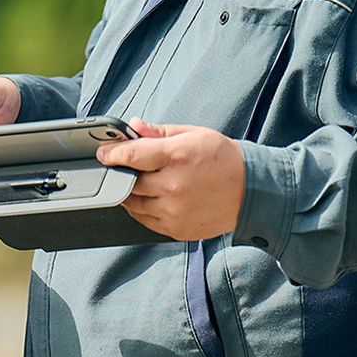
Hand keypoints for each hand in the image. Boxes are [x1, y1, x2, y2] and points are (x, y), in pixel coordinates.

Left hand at [97, 118, 244, 239]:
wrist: (252, 190)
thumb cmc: (222, 159)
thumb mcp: (192, 134)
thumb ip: (158, 132)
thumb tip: (133, 126)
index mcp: (176, 157)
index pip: (131, 155)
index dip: (112, 153)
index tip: (104, 153)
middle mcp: (173, 186)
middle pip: (129, 181)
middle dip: (121, 173)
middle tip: (120, 167)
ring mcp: (175, 211)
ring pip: (134, 204)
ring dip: (129, 193)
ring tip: (138, 182)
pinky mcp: (178, 229)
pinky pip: (146, 221)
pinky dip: (141, 210)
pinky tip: (150, 198)